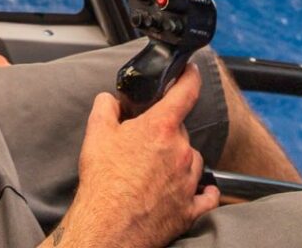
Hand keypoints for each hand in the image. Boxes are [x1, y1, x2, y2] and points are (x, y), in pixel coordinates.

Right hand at [46, 63, 219, 247]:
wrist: (106, 231)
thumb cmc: (102, 186)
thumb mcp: (96, 136)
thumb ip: (105, 108)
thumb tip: (109, 99)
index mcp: (161, 128)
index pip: (187, 90)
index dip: (191, 75)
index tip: (190, 70)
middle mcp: (181, 151)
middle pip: (182, 131)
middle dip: (166, 134)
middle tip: (145, 146)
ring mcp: (189, 181)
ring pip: (192, 161)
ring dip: (180, 161)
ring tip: (155, 173)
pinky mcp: (190, 209)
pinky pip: (206, 195)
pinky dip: (200, 192)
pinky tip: (188, 193)